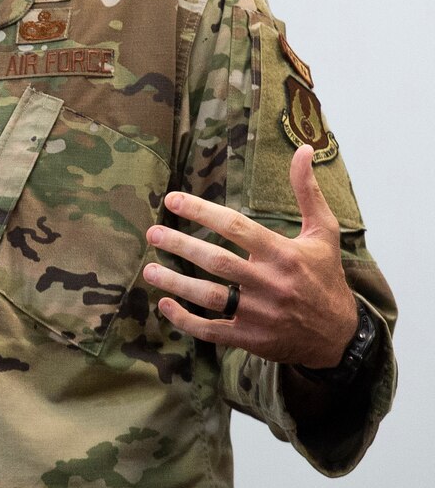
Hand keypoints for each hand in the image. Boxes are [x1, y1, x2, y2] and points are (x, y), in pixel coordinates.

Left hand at [141, 145, 358, 367]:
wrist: (339, 334)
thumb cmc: (325, 277)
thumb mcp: (323, 233)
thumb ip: (307, 192)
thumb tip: (303, 149)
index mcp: (284, 255)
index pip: (236, 227)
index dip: (202, 212)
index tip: (173, 200)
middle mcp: (270, 283)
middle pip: (217, 262)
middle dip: (181, 245)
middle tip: (153, 232)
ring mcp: (259, 313)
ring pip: (209, 297)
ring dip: (176, 283)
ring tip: (149, 269)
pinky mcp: (251, 338)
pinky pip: (211, 330)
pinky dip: (185, 319)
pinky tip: (165, 305)